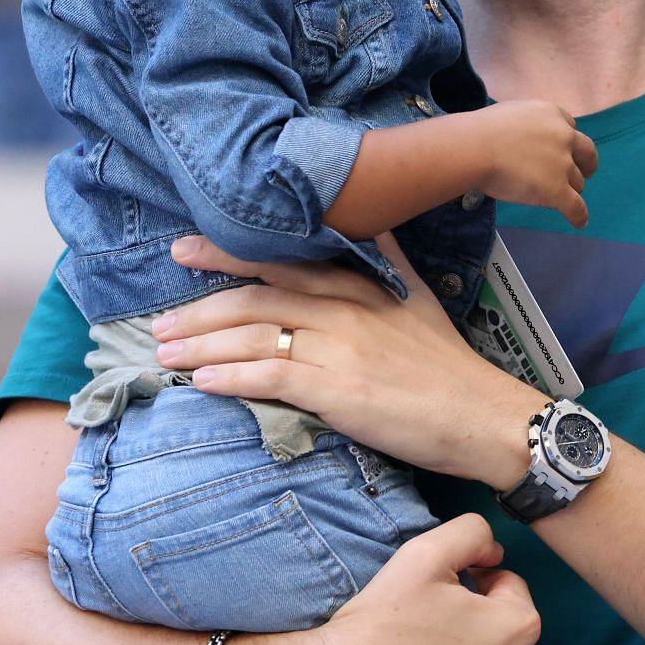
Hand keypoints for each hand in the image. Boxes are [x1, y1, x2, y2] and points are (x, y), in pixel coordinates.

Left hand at [159, 233, 547, 489]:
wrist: (485, 418)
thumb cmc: (450, 367)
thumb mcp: (421, 298)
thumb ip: (390, 261)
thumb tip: (376, 226)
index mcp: (361, 284)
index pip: (282, 261)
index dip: (228, 255)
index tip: (184, 252)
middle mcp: (346, 307)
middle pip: (257, 298)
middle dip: (200, 306)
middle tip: (158, 319)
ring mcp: (342, 347)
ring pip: (255, 336)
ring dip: (202, 344)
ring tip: (166, 353)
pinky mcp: (340, 390)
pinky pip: (272, 378)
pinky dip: (231, 378)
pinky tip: (202, 382)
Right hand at [231, 513, 541, 644]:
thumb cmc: (386, 621)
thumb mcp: (427, 551)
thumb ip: (473, 533)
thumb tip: (494, 550)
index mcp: (519, 627)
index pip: (509, 582)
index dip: (472, 579)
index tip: (440, 595)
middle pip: (508, 622)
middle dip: (478, 615)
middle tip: (433, 621)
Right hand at [473, 100, 598, 226]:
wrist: (475, 149)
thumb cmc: (482, 130)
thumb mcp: (512, 112)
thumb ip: (528, 123)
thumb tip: (526, 138)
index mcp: (552, 115)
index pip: (570, 126)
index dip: (567, 140)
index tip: (562, 149)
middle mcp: (564, 137)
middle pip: (586, 152)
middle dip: (586, 163)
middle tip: (584, 173)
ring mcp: (563, 165)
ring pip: (578, 181)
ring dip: (571, 188)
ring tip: (560, 197)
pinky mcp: (557, 190)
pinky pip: (576, 207)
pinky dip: (579, 215)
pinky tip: (579, 221)